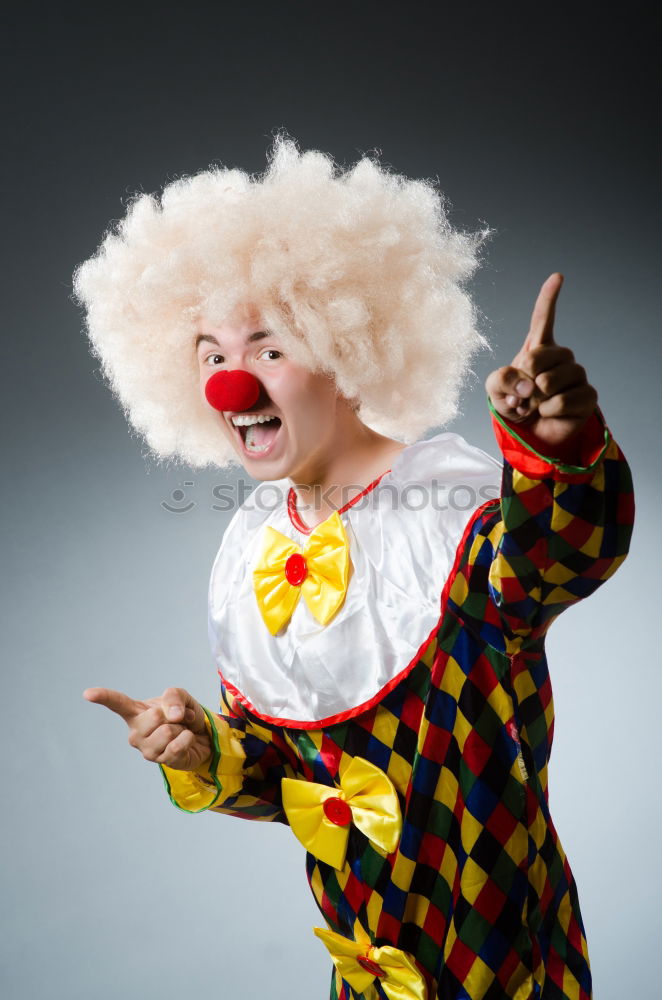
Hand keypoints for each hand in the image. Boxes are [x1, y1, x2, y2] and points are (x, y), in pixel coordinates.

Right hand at [83, 685, 211, 770]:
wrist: (201, 735)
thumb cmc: (183, 715)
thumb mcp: (181, 697)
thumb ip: (174, 697)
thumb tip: (172, 715)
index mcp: (135, 712)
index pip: (117, 703)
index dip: (102, 696)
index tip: (87, 693)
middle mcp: (136, 732)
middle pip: (155, 716)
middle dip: (173, 714)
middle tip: (175, 720)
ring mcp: (146, 749)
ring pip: (167, 731)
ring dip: (181, 728)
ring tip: (179, 730)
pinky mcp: (161, 762)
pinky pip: (177, 745)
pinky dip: (187, 738)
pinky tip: (186, 739)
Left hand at [485, 273, 597, 449]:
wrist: (530, 433)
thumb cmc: (513, 405)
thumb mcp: (495, 389)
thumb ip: (501, 379)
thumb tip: (528, 383)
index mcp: (538, 348)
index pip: (543, 319)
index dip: (549, 297)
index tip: (557, 276)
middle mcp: (561, 357)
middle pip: (538, 358)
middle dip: (523, 381)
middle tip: (523, 395)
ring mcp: (576, 375)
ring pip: (551, 382)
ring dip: (535, 399)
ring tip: (535, 405)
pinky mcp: (588, 396)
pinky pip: (563, 401)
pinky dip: (549, 411)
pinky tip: (549, 413)